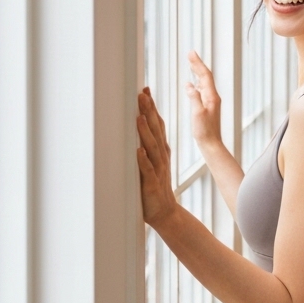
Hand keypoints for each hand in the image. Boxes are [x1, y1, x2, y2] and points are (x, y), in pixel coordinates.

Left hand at [136, 88, 176, 230]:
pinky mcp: (151, 185)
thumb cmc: (154, 186)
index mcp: (160, 150)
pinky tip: (138, 151)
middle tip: (142, 94)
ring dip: (145, 132)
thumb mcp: (152, 162)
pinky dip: (143, 160)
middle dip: (149, 112)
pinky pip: (147, 171)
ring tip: (139, 116)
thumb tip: (141, 124)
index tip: (145, 90)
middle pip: (155, 130)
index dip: (151, 107)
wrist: (165, 212)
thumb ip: (148, 145)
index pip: (157, 124)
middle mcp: (160, 157)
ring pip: (151, 147)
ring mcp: (157, 170)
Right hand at [186, 51, 222, 151]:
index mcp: (212, 97)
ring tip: (191, 64)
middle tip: (190, 54)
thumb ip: (194, 98)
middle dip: (197, 65)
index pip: (205, 75)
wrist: (211, 144)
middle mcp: (213, 97)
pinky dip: (197, 83)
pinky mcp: (208, 107)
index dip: (197, 63)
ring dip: (197, 72)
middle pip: (205, 77)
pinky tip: (193, 84)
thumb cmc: (204, 131)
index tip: (191, 53)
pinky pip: (202, 90)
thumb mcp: (197, 114)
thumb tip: (189, 84)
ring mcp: (211, 102)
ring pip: (204, 83)